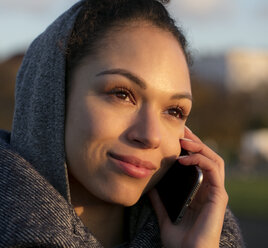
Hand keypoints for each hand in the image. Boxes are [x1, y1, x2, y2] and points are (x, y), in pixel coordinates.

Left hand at [148, 127, 227, 247]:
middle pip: (207, 157)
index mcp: (199, 192)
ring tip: (182, 140)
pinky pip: (214, 170)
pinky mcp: (218, 197)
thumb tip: (150, 186)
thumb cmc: (180, 242)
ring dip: (199, 147)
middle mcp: (209, 190)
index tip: (175, 136)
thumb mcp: (165, 215)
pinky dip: (200, 160)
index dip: (189, 148)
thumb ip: (160, 201)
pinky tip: (183, 158)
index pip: (198, 163)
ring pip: (214, 159)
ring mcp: (215, 192)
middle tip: (180, 129)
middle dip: (194, 141)